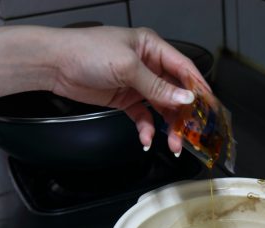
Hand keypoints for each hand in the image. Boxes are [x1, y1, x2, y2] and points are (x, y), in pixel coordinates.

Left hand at [50, 26, 210, 152]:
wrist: (55, 64)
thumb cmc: (87, 52)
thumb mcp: (128, 67)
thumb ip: (158, 86)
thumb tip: (185, 98)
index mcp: (152, 48)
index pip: (184, 69)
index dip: (198, 88)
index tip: (210, 108)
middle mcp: (148, 65)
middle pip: (176, 92)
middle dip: (184, 114)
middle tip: (192, 133)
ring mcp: (137, 83)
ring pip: (161, 107)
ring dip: (168, 126)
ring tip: (173, 143)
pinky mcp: (125, 99)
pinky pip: (143, 116)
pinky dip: (146, 128)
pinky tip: (146, 138)